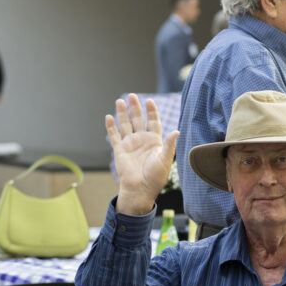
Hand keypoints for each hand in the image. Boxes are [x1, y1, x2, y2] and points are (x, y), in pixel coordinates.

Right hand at [108, 93, 178, 215]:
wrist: (140, 189)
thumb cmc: (155, 177)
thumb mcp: (165, 159)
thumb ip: (169, 145)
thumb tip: (177, 131)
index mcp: (154, 141)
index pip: (153, 122)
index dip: (151, 111)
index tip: (149, 101)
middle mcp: (142, 140)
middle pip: (138, 120)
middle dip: (135, 108)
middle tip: (132, 96)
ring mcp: (130, 144)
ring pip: (125, 125)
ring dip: (122, 113)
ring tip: (120, 101)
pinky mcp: (120, 150)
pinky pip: (114, 136)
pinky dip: (111, 127)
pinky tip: (109, 116)